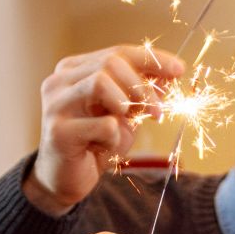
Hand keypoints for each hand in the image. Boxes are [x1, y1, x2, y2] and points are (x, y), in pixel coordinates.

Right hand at [28, 44, 185, 213]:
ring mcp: (55, 104)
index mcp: (74, 70)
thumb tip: (172, 75)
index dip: (152, 59)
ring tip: (130, 126)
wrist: (65, 181)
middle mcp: (59, 81)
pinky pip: (103, 125)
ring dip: (128, 105)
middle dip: (143, 88)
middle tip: (158, 113)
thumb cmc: (95, 144)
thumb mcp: (124, 115)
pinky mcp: (58, 131)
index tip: (179, 70)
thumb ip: (141, 94)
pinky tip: (103, 148)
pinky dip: (114, 138)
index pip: (118, 52)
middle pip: (111, 63)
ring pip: (101, 82)